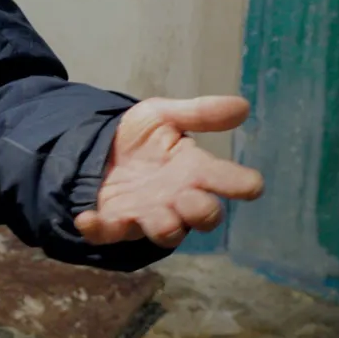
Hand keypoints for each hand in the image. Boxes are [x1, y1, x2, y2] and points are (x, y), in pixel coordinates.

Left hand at [75, 95, 263, 248]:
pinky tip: (86, 218)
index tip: (252, 185)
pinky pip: (109, 232)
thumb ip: (199, 113)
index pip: (226, 179)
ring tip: (157, 218)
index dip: (240, 183)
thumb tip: (244, 105)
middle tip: (192, 199)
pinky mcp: (114, 221)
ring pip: (165, 232)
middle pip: (202, 215)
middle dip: (202, 212)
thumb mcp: (163, 115)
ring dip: (164, 227)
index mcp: (194, 170)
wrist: (97, 147)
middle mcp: (177, 198)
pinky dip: (99, 229)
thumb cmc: (139, 137)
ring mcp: (147, 213)